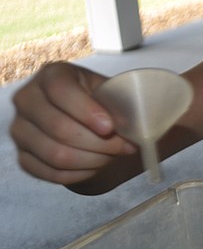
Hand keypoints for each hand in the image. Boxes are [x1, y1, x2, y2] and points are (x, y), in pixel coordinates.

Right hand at [9, 62, 136, 186]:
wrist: (81, 115)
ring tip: (112, 156)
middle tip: (124, 147)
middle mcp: (27, 100)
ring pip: (55, 154)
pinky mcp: (22, 156)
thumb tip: (136, 128)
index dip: (87, 111)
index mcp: (50, 75)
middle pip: (59, 128)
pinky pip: (51, 173)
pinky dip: (80, 174)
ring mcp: (20, 130)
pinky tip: (96, 166)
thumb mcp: (110, 90)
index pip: (61, 91)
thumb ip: (121, 103)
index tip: (110, 127)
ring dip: (92, 160)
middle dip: (98, 142)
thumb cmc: (99, 99)